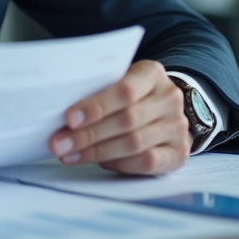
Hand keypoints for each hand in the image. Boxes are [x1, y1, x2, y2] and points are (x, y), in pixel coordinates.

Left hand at [48, 59, 189, 175]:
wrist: (166, 109)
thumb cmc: (133, 94)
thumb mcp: (119, 81)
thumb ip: (99, 91)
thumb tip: (63, 115)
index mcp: (152, 74)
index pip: (125, 91)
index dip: (96, 106)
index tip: (69, 119)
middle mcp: (169, 98)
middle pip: (127, 120)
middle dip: (88, 134)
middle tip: (60, 143)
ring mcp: (177, 127)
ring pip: (134, 143)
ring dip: (97, 152)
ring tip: (70, 155)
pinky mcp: (179, 153)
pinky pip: (147, 162)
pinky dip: (120, 164)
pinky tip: (100, 162)